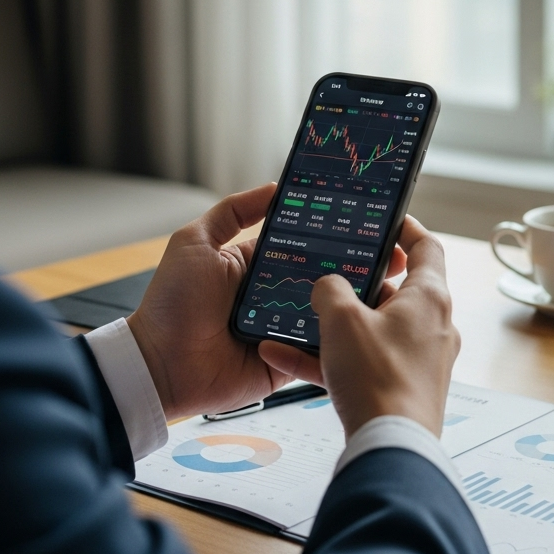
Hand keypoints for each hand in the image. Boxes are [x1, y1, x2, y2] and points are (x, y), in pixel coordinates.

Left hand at [126, 183, 409, 420]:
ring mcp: (283, 330)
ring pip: (328, 312)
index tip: (363, 221)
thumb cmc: (172, 303)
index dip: (330, 233)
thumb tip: (274, 188)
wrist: (159, 366)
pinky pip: (319, 350)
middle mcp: (274, 295)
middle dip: (356, 266)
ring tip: (392, 287)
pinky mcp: (287, 362)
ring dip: (355, 302)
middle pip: (323, 277)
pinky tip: (366, 324)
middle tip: (394, 255)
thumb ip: (232, 211)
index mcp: (256, 264)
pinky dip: (340, 341)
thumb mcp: (195, 242)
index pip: (302, 244)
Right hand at [258, 215, 458, 437]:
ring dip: (334, 324)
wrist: (390, 448)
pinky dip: (328, 357)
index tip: (387, 220)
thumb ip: (330, 290)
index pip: (426, 247)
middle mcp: (431, 326)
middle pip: (394, 290)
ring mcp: (418, 360)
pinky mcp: (401, 389)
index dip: (406, 228)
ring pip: (371, 329)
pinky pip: (360, 363)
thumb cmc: (378, 379)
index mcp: (429, 297)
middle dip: (356, 283)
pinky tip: (283, 355)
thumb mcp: (342, 319)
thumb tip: (327, 287)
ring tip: (298, 317)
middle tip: (328, 272)